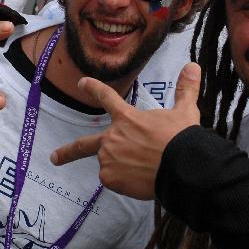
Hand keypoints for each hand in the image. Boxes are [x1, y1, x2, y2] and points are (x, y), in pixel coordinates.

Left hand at [50, 63, 200, 199]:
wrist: (181, 168)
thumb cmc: (181, 138)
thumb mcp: (185, 112)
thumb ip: (185, 90)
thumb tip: (193, 66)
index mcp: (127, 118)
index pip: (106, 97)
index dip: (93, 88)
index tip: (81, 83)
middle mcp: (112, 138)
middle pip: (83, 144)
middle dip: (67, 152)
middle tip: (55, 158)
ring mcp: (109, 160)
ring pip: (111, 166)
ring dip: (122, 169)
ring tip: (144, 171)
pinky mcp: (111, 179)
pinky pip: (116, 181)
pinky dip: (126, 182)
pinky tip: (142, 180)